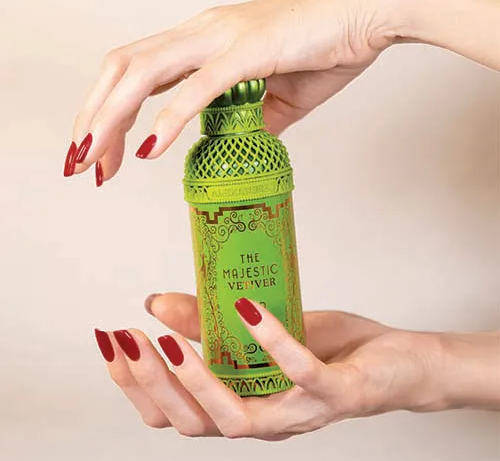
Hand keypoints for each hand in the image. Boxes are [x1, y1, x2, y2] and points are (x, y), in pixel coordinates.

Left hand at [66, 0, 399, 182]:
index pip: (136, 73)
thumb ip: (250, 122)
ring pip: (144, 73)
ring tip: (98, 161)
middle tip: (82, 165)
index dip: (108, 112)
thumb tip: (231, 147)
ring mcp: (222, 38)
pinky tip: (150, 149)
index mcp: (205, 41)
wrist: (369, 14)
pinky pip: (199, 86)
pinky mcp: (248, 50)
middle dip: (93, 120)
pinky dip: (169, 117)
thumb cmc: (327, 46)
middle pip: (122, 71)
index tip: (102, 154)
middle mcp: (201, 32)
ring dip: (113, 119)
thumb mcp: (280, 98)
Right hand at [94, 293, 455, 439]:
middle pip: (194, 423)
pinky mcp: (338, 394)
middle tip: (127, 339)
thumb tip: (158, 302)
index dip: (137, 385)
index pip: (175, 414)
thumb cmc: (329, 352)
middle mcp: (265, 421)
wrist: (399, 363)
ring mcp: (300, 413)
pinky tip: (245, 307)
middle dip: (152, 383)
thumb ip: (211, 323)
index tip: (111, 342)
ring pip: (237, 418)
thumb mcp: (260, 331)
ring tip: (167, 338)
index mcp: (243, 405)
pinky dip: (271, 343)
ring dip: (196, 379)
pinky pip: (302, 377)